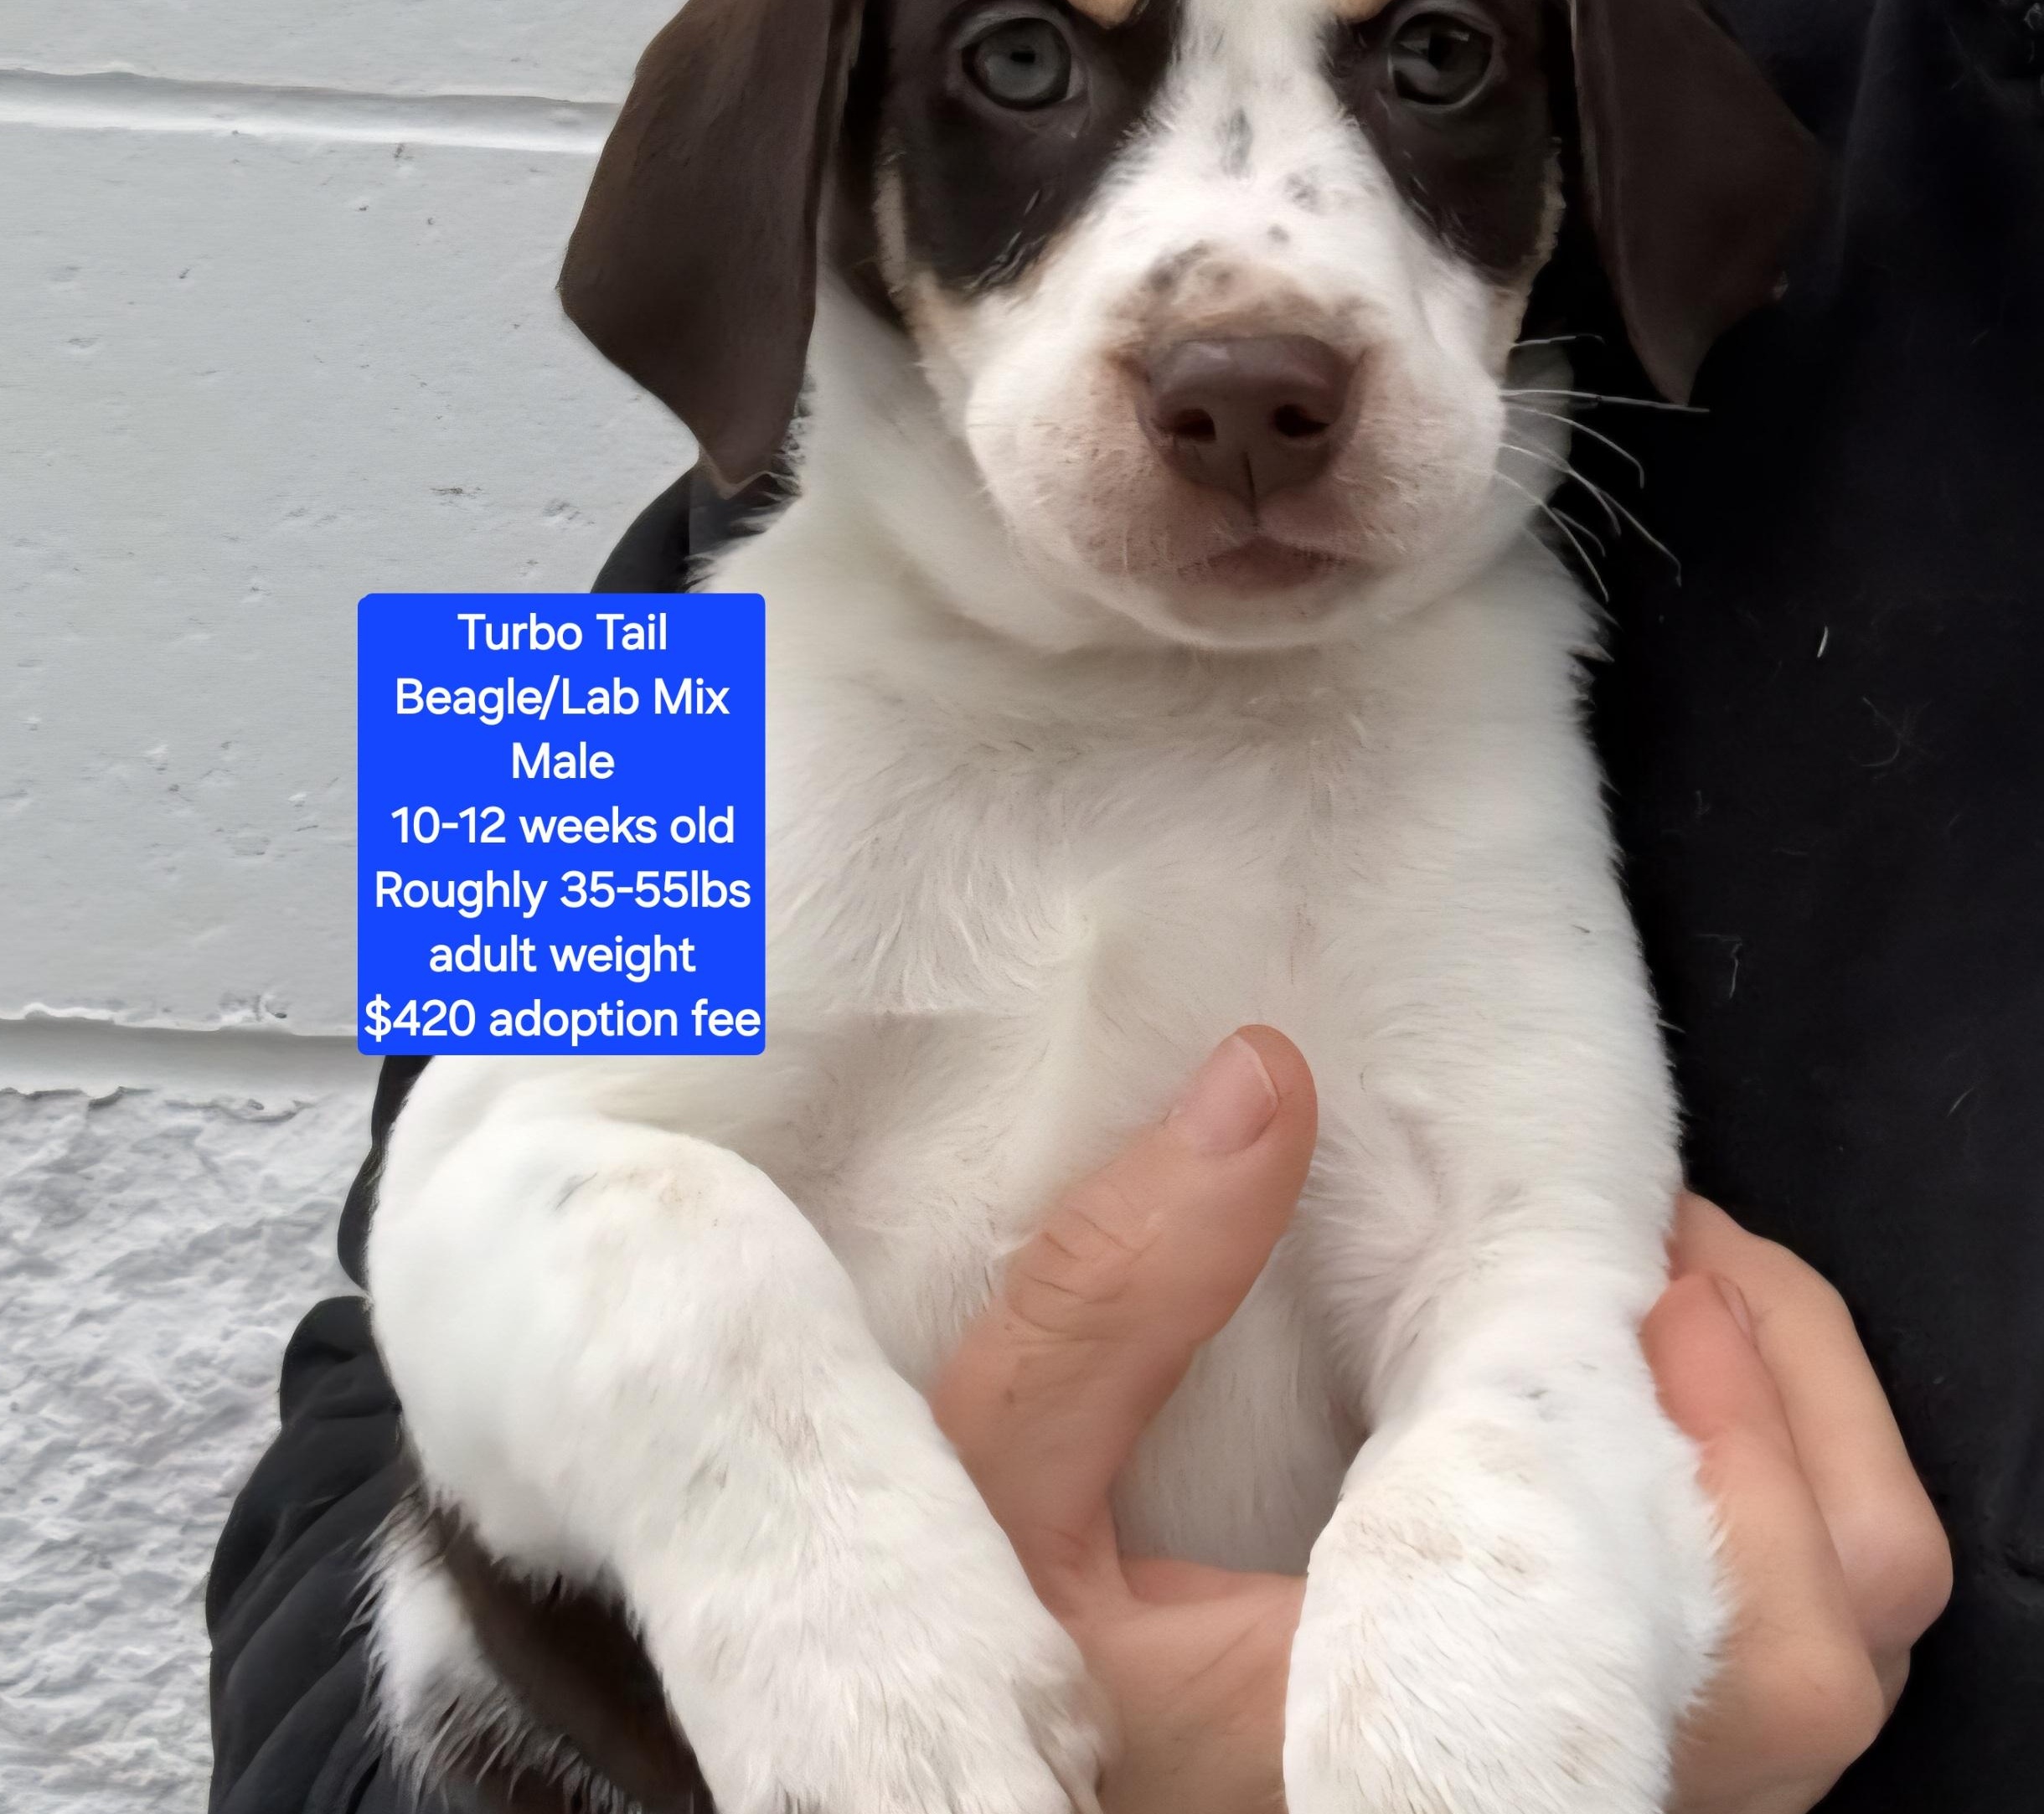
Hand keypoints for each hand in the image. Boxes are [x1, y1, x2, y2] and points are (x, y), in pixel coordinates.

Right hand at [930, 1031, 1951, 1813]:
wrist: (993, 1779)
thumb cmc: (990, 1654)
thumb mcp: (998, 1477)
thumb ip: (1108, 1302)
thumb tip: (1262, 1081)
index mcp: (1402, 1739)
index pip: (1671, 1623)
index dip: (1708, 1422)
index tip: (1638, 1267)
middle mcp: (1528, 1799)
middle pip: (1825, 1646)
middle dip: (1787, 1398)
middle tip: (1663, 1255)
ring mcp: (1567, 1797)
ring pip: (1833, 1663)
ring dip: (1799, 1453)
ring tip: (1669, 1309)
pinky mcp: (1569, 1775)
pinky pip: (1772, 1671)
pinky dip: (1773, 1519)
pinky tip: (1644, 1414)